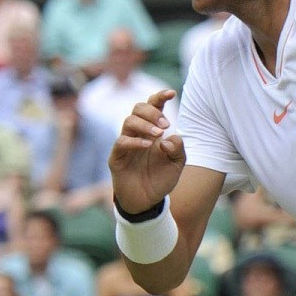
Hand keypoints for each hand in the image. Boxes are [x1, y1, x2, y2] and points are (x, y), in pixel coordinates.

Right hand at [108, 90, 185, 215]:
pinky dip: (135, 141)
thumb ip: (178, 148)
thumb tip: (169, 138)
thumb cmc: (160, 179)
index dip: (160, 97)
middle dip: (152, 112)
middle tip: (166, 125)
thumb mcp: (177, 164)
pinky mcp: (117, 157)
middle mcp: (137, 133)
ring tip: (158, 135)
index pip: (153, 106)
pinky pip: (122, 142)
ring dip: (145, 124)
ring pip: (129, 121)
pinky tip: (148, 146)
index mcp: (152, 130)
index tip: (171, 93)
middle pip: (138, 108)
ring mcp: (125, 144)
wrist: (147, 202)